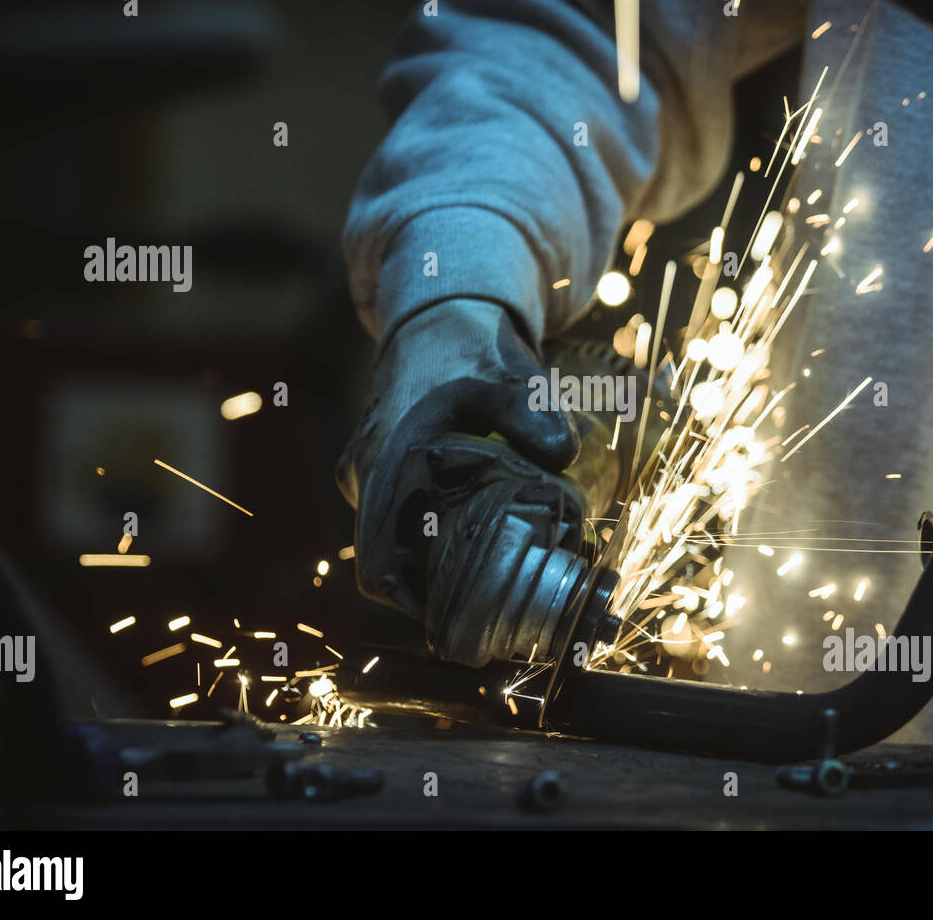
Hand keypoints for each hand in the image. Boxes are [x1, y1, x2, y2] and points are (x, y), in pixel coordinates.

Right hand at [336, 297, 578, 615]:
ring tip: (507, 578)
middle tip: (505, 605)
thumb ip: (529, 409)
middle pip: (399, 564)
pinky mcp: (396, 474)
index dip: (414, 603)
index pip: (380, 566)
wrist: (440, 314)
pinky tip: (493, 545)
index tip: (460, 617)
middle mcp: (373, 479)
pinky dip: (448, 539)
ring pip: (408, 543)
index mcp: (387, 464)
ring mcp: (380, 478)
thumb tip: (559, 451)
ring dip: (449, 565)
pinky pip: (414, 521)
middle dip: (446, 589)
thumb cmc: (466, 347)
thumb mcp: (503, 373)